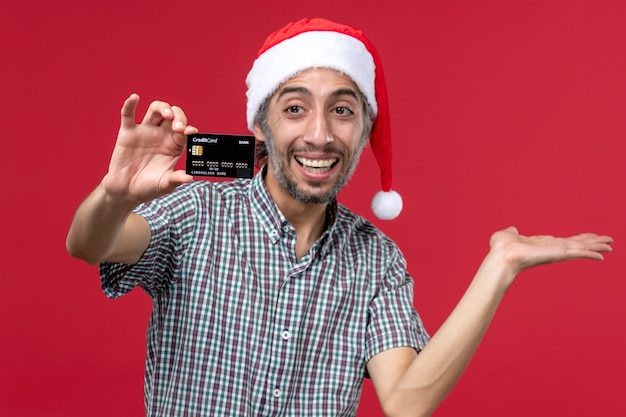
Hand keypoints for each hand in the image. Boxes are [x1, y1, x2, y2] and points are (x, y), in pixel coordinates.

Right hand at [103, 94, 197, 203]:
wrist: (126, 192)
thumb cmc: (148, 187)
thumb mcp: (165, 185)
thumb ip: (176, 179)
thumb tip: (190, 178)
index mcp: (174, 145)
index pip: (184, 131)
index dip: (187, 129)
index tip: (189, 132)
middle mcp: (161, 135)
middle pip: (173, 115)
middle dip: (178, 116)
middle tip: (178, 126)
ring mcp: (145, 132)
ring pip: (155, 110)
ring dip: (163, 108)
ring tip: (167, 115)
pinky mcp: (128, 133)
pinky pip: (128, 115)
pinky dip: (130, 104)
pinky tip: (134, 98)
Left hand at [490, 226, 612, 275]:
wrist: (501, 257)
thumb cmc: (500, 249)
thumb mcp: (506, 235)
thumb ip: (511, 232)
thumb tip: (512, 229)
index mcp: (543, 244)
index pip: (564, 241)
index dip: (577, 240)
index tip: (588, 238)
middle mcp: (552, 249)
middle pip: (577, 244)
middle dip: (592, 242)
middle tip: (608, 241)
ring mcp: (556, 252)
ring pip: (581, 248)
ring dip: (596, 246)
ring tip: (610, 245)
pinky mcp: (558, 254)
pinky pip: (578, 253)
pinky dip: (590, 253)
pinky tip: (602, 254)